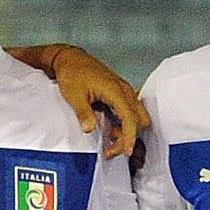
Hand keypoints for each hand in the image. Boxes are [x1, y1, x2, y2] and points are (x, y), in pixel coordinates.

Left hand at [43, 45, 144, 159]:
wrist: (70, 59)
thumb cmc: (72, 72)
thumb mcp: (74, 95)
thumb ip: (84, 113)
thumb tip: (90, 129)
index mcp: (115, 90)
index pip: (130, 118)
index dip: (129, 137)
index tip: (125, 150)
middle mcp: (124, 90)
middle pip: (139, 120)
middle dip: (129, 137)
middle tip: (112, 150)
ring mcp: (124, 91)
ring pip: (137, 117)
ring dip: (127, 131)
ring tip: (110, 141)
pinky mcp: (120, 94)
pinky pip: (130, 112)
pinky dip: (124, 124)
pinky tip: (111, 130)